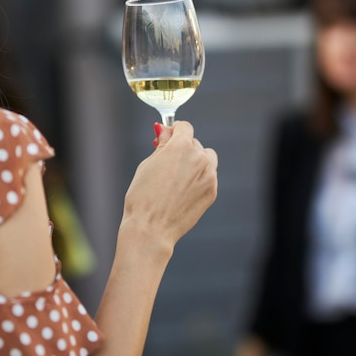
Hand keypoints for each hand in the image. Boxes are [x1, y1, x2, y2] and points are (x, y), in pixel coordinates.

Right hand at [121, 121, 217, 250]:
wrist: (151, 228)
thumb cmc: (143, 197)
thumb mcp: (147, 164)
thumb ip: (162, 145)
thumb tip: (166, 131)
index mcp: (182, 147)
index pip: (185, 127)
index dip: (174, 131)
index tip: (168, 137)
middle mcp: (199, 158)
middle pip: (195, 143)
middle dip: (183, 149)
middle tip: (167, 163)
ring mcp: (209, 176)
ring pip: (207, 159)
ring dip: (196, 162)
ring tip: (178, 177)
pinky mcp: (212, 192)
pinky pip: (209, 177)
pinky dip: (199, 179)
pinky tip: (183, 191)